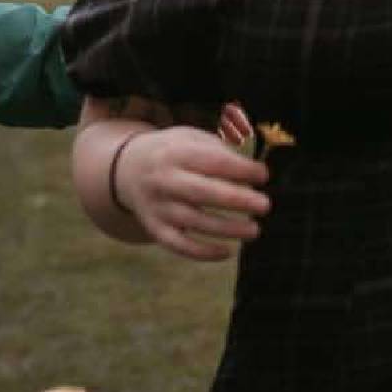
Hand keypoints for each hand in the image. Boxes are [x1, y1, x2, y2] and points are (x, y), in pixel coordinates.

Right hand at [115, 126, 269, 262]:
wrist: (127, 169)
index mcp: (175, 153)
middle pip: (204, 192)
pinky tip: (227, 252)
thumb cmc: (173, 153)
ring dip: (228, 229)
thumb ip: (218, 150)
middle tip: (265, 205)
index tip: (263, 175)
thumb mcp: (189, 138)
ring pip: (195, 222)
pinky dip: (203, 253)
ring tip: (254, 229)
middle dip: (238, 199)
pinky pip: (179, 245)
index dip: (241, 169)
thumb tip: (252, 172)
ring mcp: (158, 206)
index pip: (213, 161)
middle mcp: (164, 180)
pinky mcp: (155, 229)